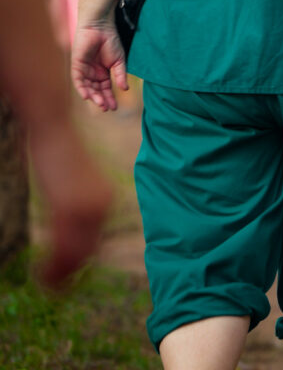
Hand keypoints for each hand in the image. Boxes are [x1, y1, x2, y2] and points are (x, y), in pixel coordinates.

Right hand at [29, 124, 111, 287]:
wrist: (55, 128)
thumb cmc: (59, 151)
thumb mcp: (72, 181)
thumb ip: (75, 202)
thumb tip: (69, 219)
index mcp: (106, 200)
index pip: (97, 240)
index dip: (81, 262)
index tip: (67, 277)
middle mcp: (103, 206)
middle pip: (88, 251)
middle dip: (71, 274)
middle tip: (55, 289)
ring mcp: (88, 207)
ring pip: (76, 254)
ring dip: (60, 275)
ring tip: (45, 285)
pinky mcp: (69, 207)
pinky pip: (63, 246)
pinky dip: (53, 266)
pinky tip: (41, 275)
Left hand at [70, 22, 128, 111]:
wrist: (101, 27)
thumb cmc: (111, 41)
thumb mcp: (119, 61)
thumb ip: (120, 75)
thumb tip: (125, 89)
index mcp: (103, 72)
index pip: (105, 89)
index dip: (109, 98)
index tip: (114, 107)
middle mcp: (92, 73)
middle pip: (96, 90)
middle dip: (101, 100)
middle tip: (107, 108)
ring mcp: (84, 69)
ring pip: (87, 87)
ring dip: (93, 96)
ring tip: (100, 104)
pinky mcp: (77, 64)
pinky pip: (78, 80)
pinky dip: (82, 88)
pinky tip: (88, 96)